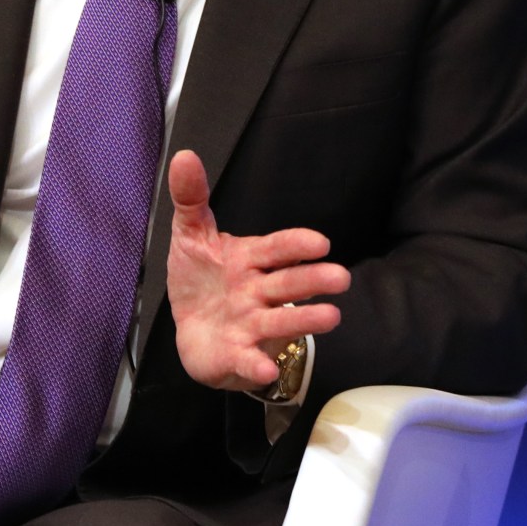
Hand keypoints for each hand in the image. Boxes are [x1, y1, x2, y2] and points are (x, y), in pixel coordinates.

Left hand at [162, 149, 350, 392]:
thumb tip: (184, 155)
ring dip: (305, 320)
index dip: (296, 245)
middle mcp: (259, 292)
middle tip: (341, 278)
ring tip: (332, 317)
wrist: (193, 331)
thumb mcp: (190, 235)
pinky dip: (257, 366)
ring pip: (282, 322)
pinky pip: (250, 360)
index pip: (277, 249)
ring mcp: (252, 325)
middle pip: (289, 284)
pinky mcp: (239, 355)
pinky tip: (266, 370)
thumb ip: (191, 198)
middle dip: (314, 280)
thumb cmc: (201, 279)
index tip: (320, 242)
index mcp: (250, 260)